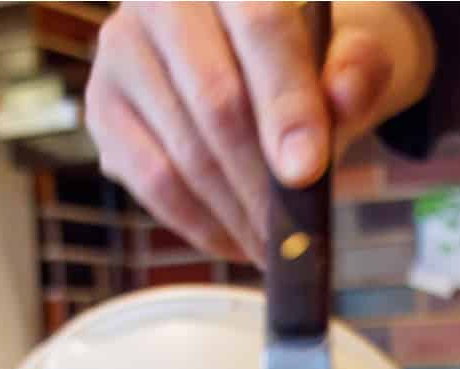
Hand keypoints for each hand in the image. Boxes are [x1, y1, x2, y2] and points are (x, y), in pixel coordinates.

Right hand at [86, 2, 428, 263]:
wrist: (258, 57)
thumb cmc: (308, 58)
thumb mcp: (349, 54)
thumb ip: (356, 71)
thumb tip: (342, 98)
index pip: (261, 29)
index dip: (286, 105)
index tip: (307, 172)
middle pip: (216, 102)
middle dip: (262, 184)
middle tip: (296, 238)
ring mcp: (122, 50)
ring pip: (181, 153)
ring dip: (235, 215)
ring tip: (273, 248)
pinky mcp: (103, 105)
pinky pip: (152, 182)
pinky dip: (200, 224)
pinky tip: (235, 241)